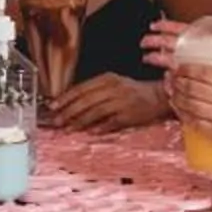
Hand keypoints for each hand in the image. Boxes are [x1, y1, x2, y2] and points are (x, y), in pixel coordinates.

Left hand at [49, 74, 168, 133]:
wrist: (158, 96)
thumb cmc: (132, 92)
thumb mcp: (113, 85)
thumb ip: (94, 92)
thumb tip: (71, 104)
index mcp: (107, 79)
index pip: (81, 88)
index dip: (65, 98)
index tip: (52, 106)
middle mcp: (114, 88)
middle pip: (86, 100)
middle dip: (68, 111)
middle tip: (56, 121)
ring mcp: (122, 101)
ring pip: (96, 111)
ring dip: (80, 121)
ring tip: (68, 129)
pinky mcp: (129, 115)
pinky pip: (111, 122)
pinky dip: (100, 128)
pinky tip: (90, 132)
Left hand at [168, 59, 211, 180]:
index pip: (206, 72)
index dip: (188, 68)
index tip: (182, 66)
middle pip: (194, 86)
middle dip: (178, 81)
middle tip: (172, 78)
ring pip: (191, 104)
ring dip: (177, 97)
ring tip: (172, 92)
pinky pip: (195, 122)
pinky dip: (183, 115)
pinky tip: (178, 110)